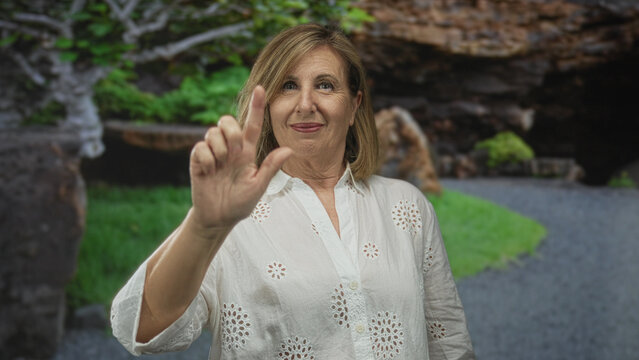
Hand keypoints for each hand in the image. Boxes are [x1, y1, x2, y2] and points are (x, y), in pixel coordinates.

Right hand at [188, 86, 291, 231]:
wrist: (218, 218)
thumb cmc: (240, 203)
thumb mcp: (258, 187)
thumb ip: (270, 168)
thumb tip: (289, 150)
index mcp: (246, 152)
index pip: (252, 125)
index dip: (256, 107)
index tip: (261, 88)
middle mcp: (230, 149)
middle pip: (227, 121)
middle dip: (231, 131)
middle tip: (234, 152)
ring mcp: (213, 153)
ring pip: (213, 132)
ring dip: (219, 148)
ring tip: (220, 166)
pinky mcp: (198, 160)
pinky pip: (200, 148)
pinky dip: (206, 159)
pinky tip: (209, 171)